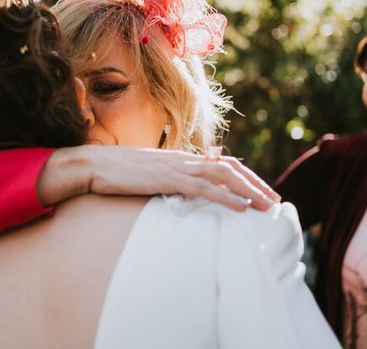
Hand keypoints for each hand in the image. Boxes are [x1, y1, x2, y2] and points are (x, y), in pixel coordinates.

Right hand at [37, 145, 279, 211]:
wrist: (91, 165)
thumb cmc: (112, 173)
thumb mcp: (143, 176)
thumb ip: (161, 181)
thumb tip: (173, 193)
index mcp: (177, 158)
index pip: (218, 163)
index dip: (242, 175)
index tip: (258, 190)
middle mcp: (181, 159)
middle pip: (229, 167)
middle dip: (255, 183)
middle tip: (275, 200)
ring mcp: (175, 167)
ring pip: (223, 175)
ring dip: (249, 190)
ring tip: (268, 206)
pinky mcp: (166, 178)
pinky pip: (203, 188)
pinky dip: (226, 197)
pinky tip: (242, 208)